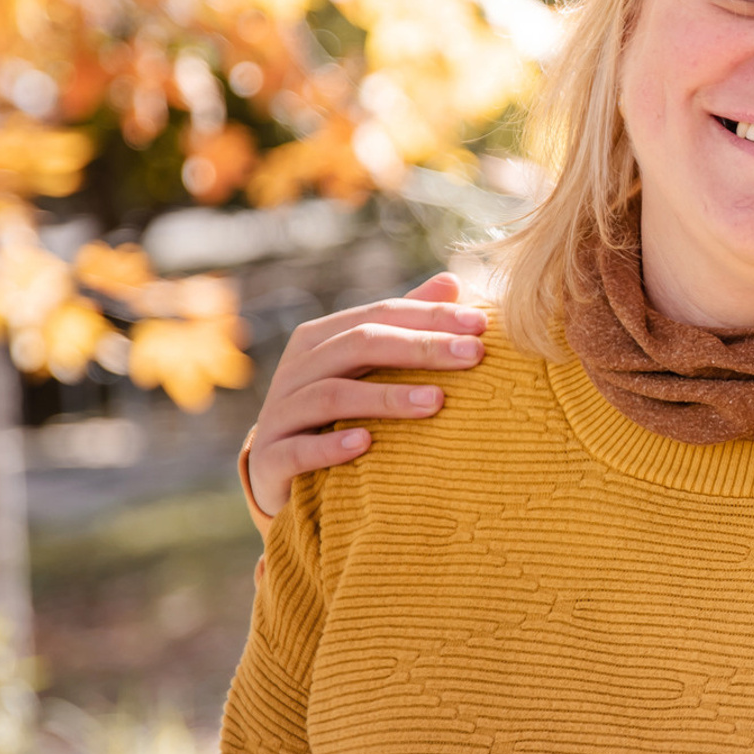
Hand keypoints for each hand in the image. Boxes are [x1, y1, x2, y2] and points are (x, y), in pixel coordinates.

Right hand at [245, 272, 486, 517]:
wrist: (282, 472)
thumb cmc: (339, 410)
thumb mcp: (369, 365)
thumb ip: (406, 323)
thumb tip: (451, 280)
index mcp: (321, 339)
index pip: (380, 315)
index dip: (431, 316)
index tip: (482, 327)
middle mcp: (296, 369)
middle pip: (359, 345)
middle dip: (420, 347)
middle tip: (473, 355)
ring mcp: (279, 413)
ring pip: (332, 394)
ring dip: (386, 397)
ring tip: (437, 402)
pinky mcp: (271, 458)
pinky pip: (298, 449)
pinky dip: (331, 445)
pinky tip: (366, 443)